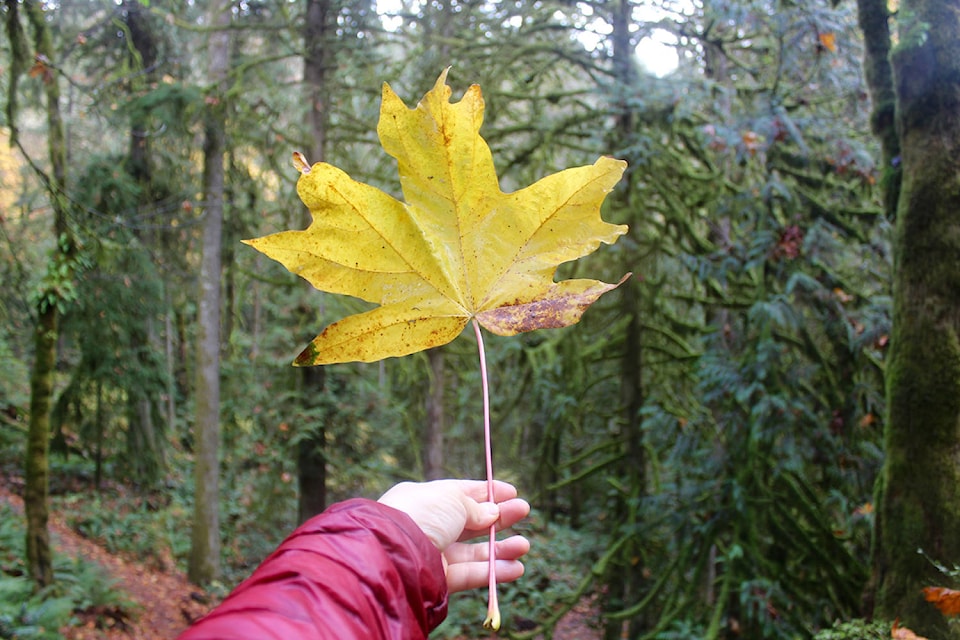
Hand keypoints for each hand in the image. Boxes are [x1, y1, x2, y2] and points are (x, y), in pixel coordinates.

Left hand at [378, 479, 530, 592]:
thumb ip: (476, 507)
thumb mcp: (452, 499)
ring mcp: (433, 553)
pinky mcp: (438, 579)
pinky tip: (516, 568)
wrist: (394, 551)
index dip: (486, 492)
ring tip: (524, 545)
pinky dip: (493, 572)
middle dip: (499, 518)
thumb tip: (492, 513)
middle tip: (524, 510)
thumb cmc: (422, 514)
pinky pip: (470, 574)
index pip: (460, 494)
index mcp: (425, 499)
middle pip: (470, 522)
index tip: (511, 491)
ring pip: (473, 552)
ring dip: (500, 549)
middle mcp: (429, 526)